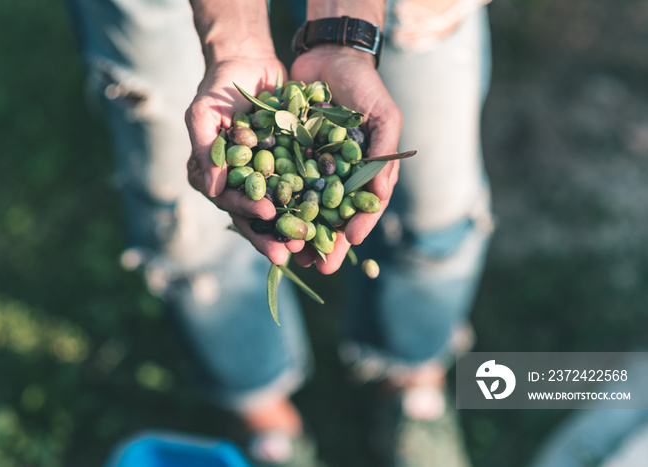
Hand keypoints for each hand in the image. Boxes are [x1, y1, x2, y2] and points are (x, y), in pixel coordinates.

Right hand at [185, 58, 303, 264]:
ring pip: (279, 209)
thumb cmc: (218, 86)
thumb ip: (204, 149)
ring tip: (310, 246)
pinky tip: (328, 218)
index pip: (228, 200)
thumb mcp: (203, 113)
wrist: (248, 62)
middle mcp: (239, 183)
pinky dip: (313, 204)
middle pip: (255, 215)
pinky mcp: (287, 168)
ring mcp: (264, 177)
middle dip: (272, 235)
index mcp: (214, 176)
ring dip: (293, 228)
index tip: (265, 212)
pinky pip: (300, 189)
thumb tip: (210, 190)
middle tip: (290, 251)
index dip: (246, 209)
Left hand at [290, 46, 402, 273]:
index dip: (355, 228)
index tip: (347, 245)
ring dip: (297, 230)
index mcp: (363, 171)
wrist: (330, 55)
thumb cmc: (365, 87)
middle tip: (317, 266)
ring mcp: (310, 166)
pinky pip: (278, 180)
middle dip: (323, 240)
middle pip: (330, 215)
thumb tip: (377, 202)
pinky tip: (266, 218)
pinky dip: (273, 200)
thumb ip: (383, 158)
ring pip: (303, 205)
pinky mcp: (285, 153)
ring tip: (289, 252)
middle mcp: (337, 174)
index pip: (361, 208)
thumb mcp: (384, 119)